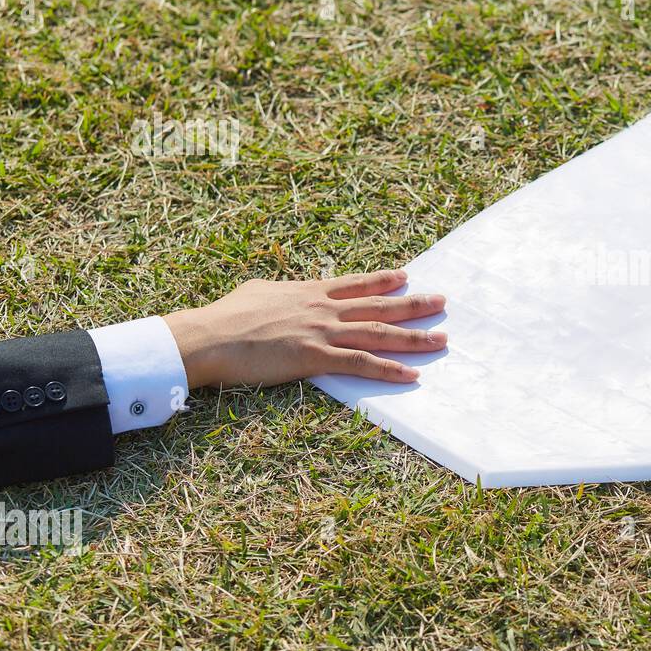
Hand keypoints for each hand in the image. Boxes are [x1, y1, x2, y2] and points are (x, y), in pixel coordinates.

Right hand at [163, 270, 445, 388]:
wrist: (209, 336)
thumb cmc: (225, 317)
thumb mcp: (258, 292)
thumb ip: (279, 292)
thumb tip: (280, 292)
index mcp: (309, 291)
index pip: (356, 284)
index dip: (383, 280)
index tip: (406, 276)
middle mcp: (323, 308)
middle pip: (379, 306)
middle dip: (413, 305)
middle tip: (442, 302)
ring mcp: (323, 331)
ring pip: (379, 333)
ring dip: (413, 338)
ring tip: (442, 340)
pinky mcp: (316, 357)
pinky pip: (362, 364)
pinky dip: (389, 369)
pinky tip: (412, 374)